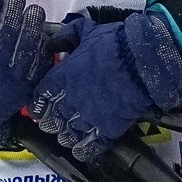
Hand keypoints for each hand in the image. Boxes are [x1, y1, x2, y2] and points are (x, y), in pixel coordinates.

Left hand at [27, 9, 181, 160]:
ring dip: (65, 136)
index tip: (39, 106)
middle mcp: (71, 101)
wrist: (142, 61)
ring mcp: (89, 118)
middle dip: (50, 122)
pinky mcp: (107, 129)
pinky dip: (83, 150)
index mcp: (62, 78)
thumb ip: (67, 36)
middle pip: (52, 120)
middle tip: (51, 122)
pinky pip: (90, 146)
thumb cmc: (115, 44)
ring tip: (65, 136)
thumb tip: (54, 41)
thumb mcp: (86, 31)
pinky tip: (80, 150)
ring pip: (68, 135)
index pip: (40, 98)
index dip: (38, 104)